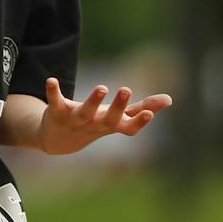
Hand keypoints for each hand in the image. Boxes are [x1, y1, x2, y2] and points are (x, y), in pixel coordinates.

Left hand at [37, 77, 172, 155]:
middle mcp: (96, 124)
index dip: (139, 122)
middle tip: (126, 90)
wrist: (58, 140)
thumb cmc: (95, 125)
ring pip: (85, 112)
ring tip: (102, 87)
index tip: (150, 114)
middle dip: (118, 106)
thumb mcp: (118, 118)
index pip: (128, 127)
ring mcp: (76, 120)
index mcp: (112, 125)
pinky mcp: (57, 112)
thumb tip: (170, 99)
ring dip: (93, 100)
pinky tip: (52, 81)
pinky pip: (55, 102)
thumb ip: (142, 108)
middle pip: (108, 119)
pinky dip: (53, 92)